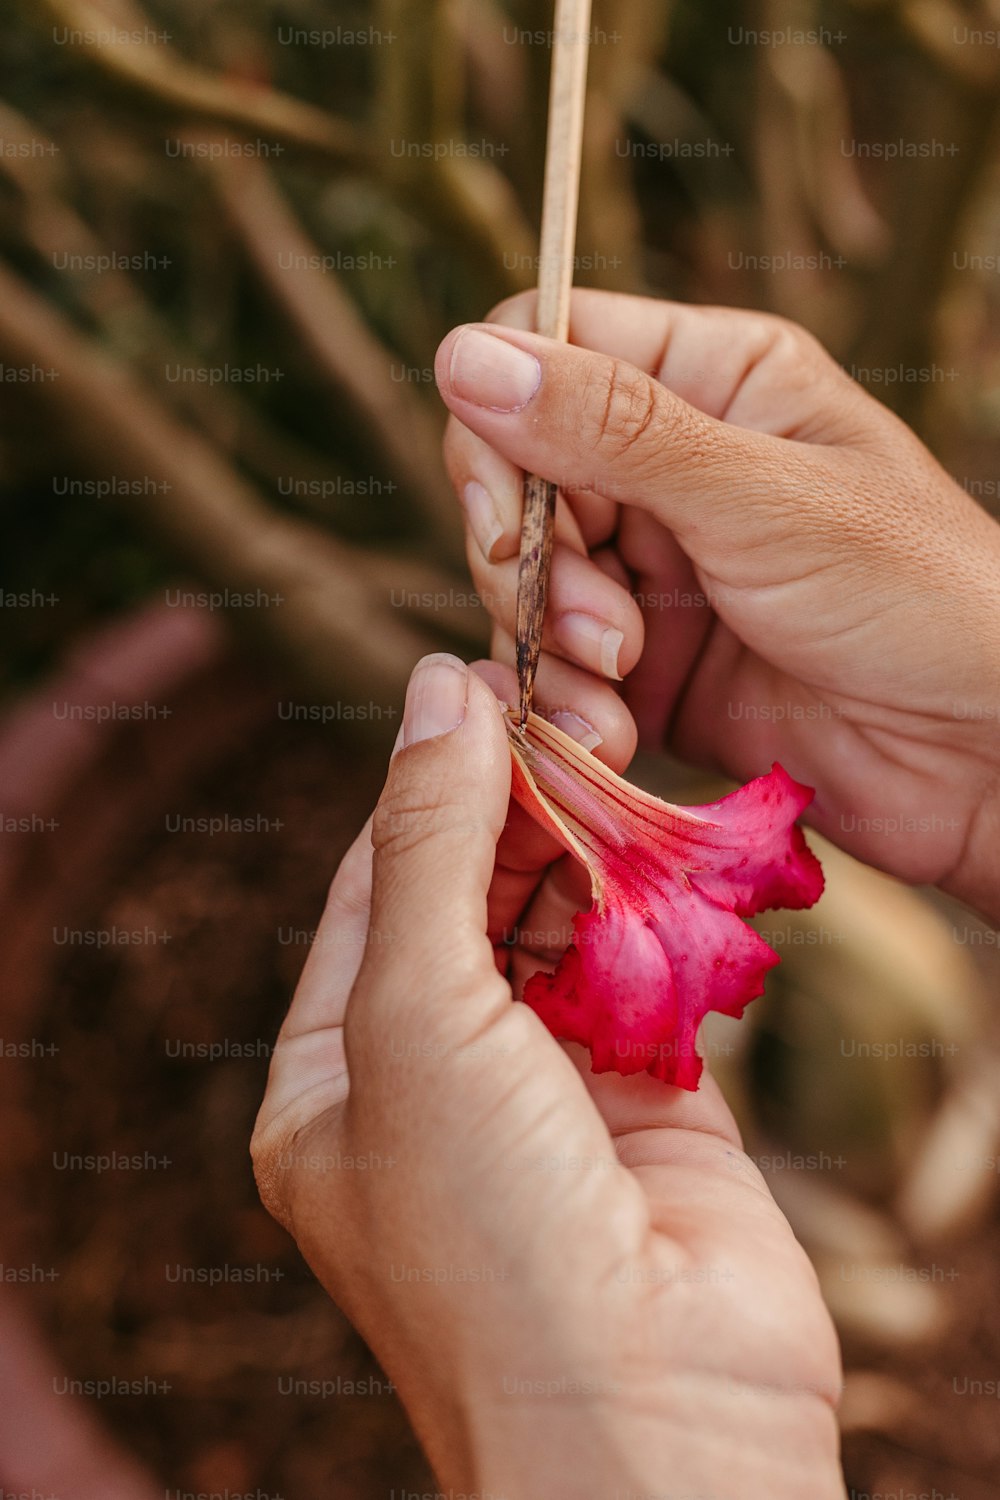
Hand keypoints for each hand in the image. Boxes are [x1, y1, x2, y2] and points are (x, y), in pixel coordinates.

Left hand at [252, 654, 845, 1499]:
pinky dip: (658, 916)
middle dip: (510, 813)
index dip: (420, 786)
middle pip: (469, 900)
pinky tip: (668, 853)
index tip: (475, 689)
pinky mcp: (649, 1101)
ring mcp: (543, 1092)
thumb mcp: (417, 1019)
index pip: (371, 891)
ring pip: (562, 930)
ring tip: (617, 766)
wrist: (652, 1421)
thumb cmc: (487, 1231)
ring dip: (589, 855)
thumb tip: (437, 694)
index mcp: (334, 1077)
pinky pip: (646, 976)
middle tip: (564, 715)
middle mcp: (432, 1082)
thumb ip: (428, 851)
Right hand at [436, 292, 999, 921]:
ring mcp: (656, 569)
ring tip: (622, 681)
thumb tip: (460, 355)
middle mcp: (671, 466)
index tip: (508, 513)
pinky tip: (611, 735)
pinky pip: (558, 670)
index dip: (499, 424)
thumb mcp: (759, 497)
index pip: (545, 350)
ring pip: (525, 581)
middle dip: (532, 557)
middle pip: (515, 475)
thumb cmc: (913, 596)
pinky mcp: (649, 666)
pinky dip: (568, 704)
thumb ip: (609, 429)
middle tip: (597, 623)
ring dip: (551, 640)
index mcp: (711, 379)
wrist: (982, 756)